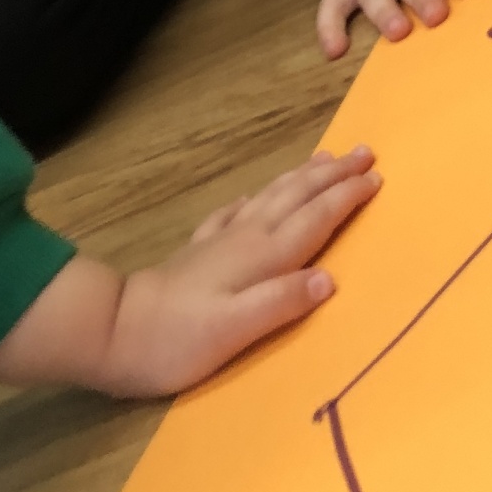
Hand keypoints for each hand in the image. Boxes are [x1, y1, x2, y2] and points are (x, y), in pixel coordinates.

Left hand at [0, 145, 379, 395]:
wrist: (115, 332)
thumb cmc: (178, 339)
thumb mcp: (235, 330)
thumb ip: (282, 302)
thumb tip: (330, 279)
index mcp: (263, 256)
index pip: (315, 218)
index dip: (346, 197)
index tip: (376, 176)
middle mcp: (248, 238)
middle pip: (298, 196)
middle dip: (333, 175)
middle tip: (364, 151)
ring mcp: (222, 241)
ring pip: (272, 196)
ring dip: (303, 176)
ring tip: (326, 159)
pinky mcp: (199, 251)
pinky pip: (236, 212)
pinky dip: (255, 198)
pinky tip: (255, 197)